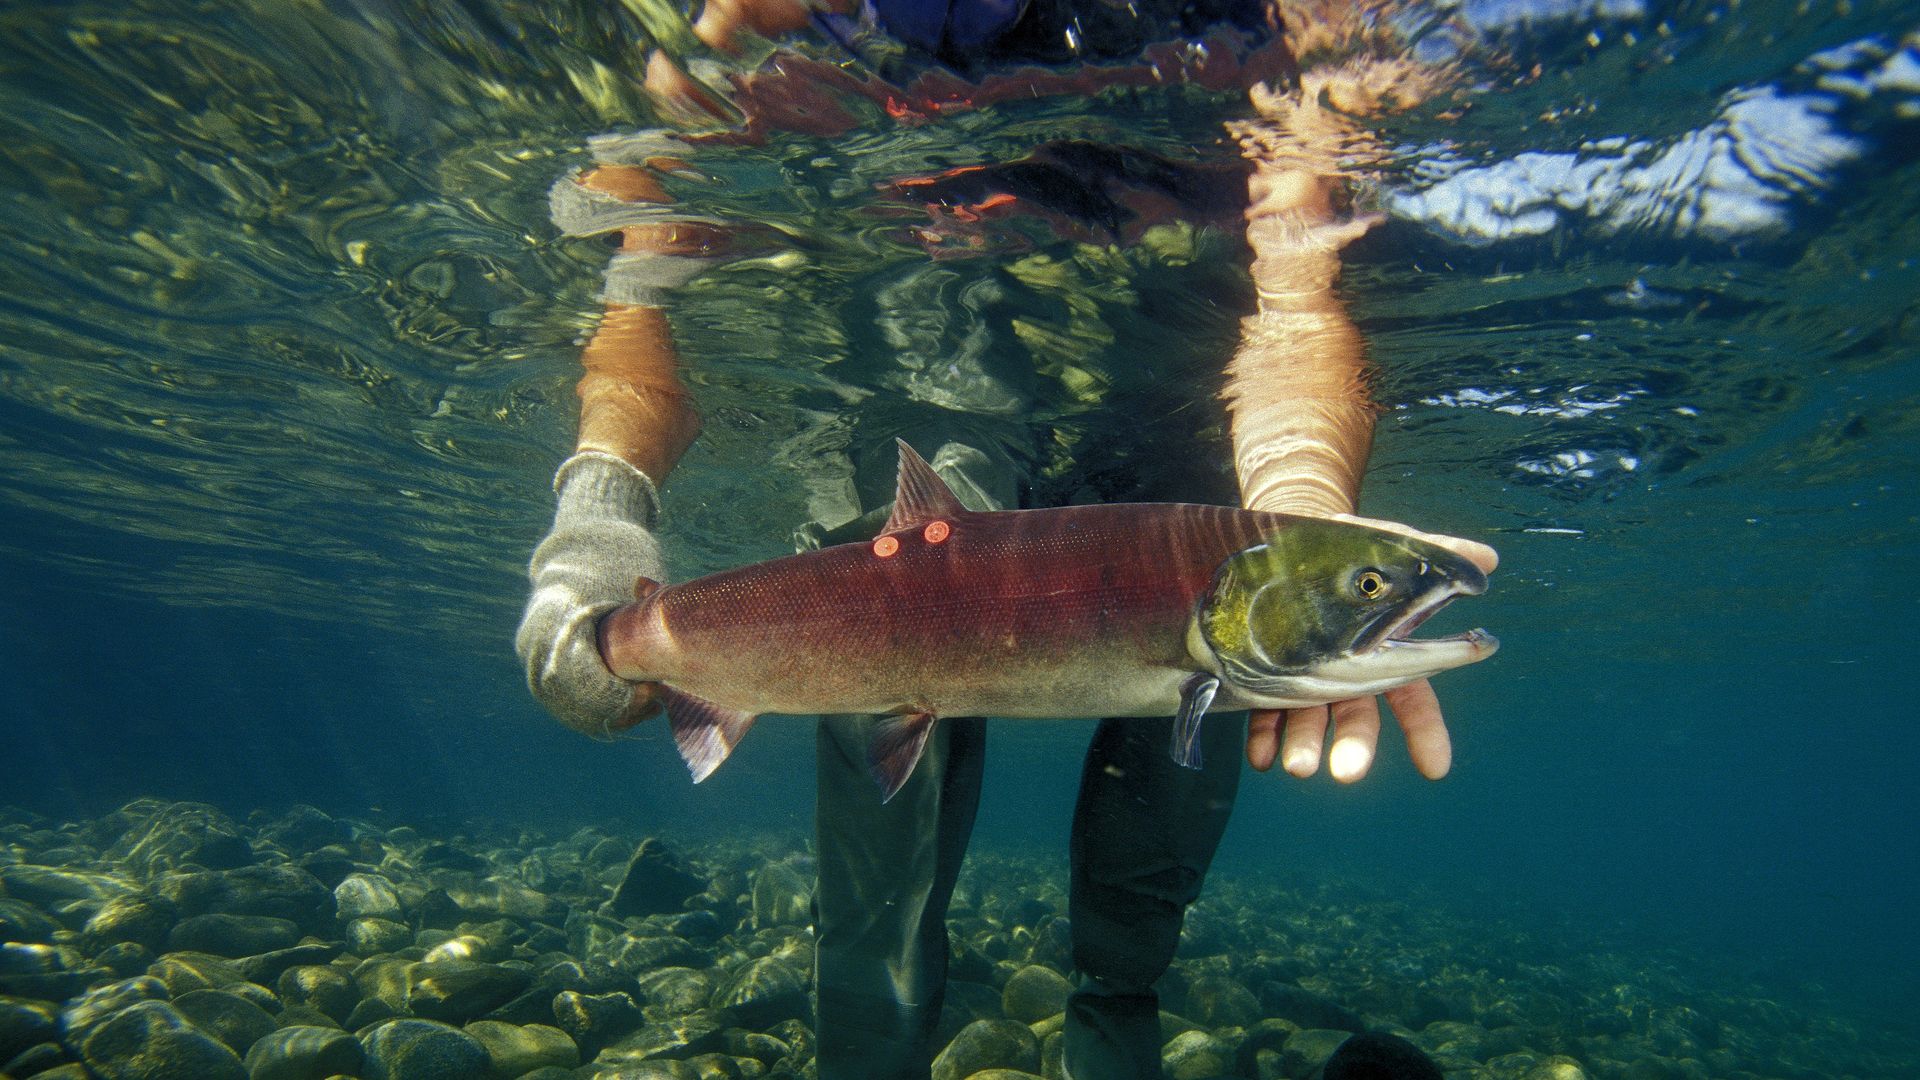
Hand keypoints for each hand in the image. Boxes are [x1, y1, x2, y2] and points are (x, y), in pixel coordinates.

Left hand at [1244, 519, 1497, 780]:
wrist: (1291, 541)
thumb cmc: (1353, 550)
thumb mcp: (1393, 546)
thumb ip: (1438, 556)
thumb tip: (1487, 558)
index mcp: (1386, 656)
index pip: (1414, 702)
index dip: (1426, 734)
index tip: (1435, 768)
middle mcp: (1348, 676)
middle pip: (1357, 718)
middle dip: (1354, 746)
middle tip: (1347, 771)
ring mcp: (1307, 681)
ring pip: (1310, 721)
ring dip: (1305, 745)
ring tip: (1297, 766)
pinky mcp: (1267, 678)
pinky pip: (1265, 714)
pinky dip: (1263, 736)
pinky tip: (1260, 756)